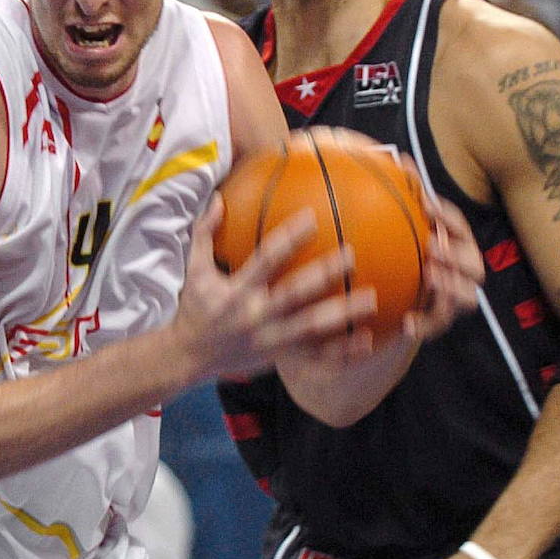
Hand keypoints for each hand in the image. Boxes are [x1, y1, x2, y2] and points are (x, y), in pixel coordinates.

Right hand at [176, 196, 376, 379]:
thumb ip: (204, 234)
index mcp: (238, 291)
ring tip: (371, 299)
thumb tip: (218, 199)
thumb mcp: (195, 270)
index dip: (288, 239)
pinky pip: (315, 358)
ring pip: (312, 327)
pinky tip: (367, 340)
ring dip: (342, 314)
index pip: (266, 260)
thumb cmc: (195, 308)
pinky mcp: (279, 358)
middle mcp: (256, 315)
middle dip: (323, 274)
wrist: (188, 356)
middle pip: (295, 294)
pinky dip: (342, 352)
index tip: (312, 217)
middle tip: (351, 255)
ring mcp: (270, 340)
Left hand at [404, 197, 483, 341]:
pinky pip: (435, 326)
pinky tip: (406, 322)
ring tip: (429, 277)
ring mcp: (453, 299)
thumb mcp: (406, 224)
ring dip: (451, 287)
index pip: (459, 228)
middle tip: (433, 247)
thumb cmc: (405, 250)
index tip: (426, 207)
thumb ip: (406, 192)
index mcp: (455, 244)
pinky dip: (423, 325)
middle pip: (475, 266)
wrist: (395, 295)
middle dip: (457, 257)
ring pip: (467, 299)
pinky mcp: (436, 321)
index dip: (447, 217)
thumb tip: (402, 158)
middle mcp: (462, 272)